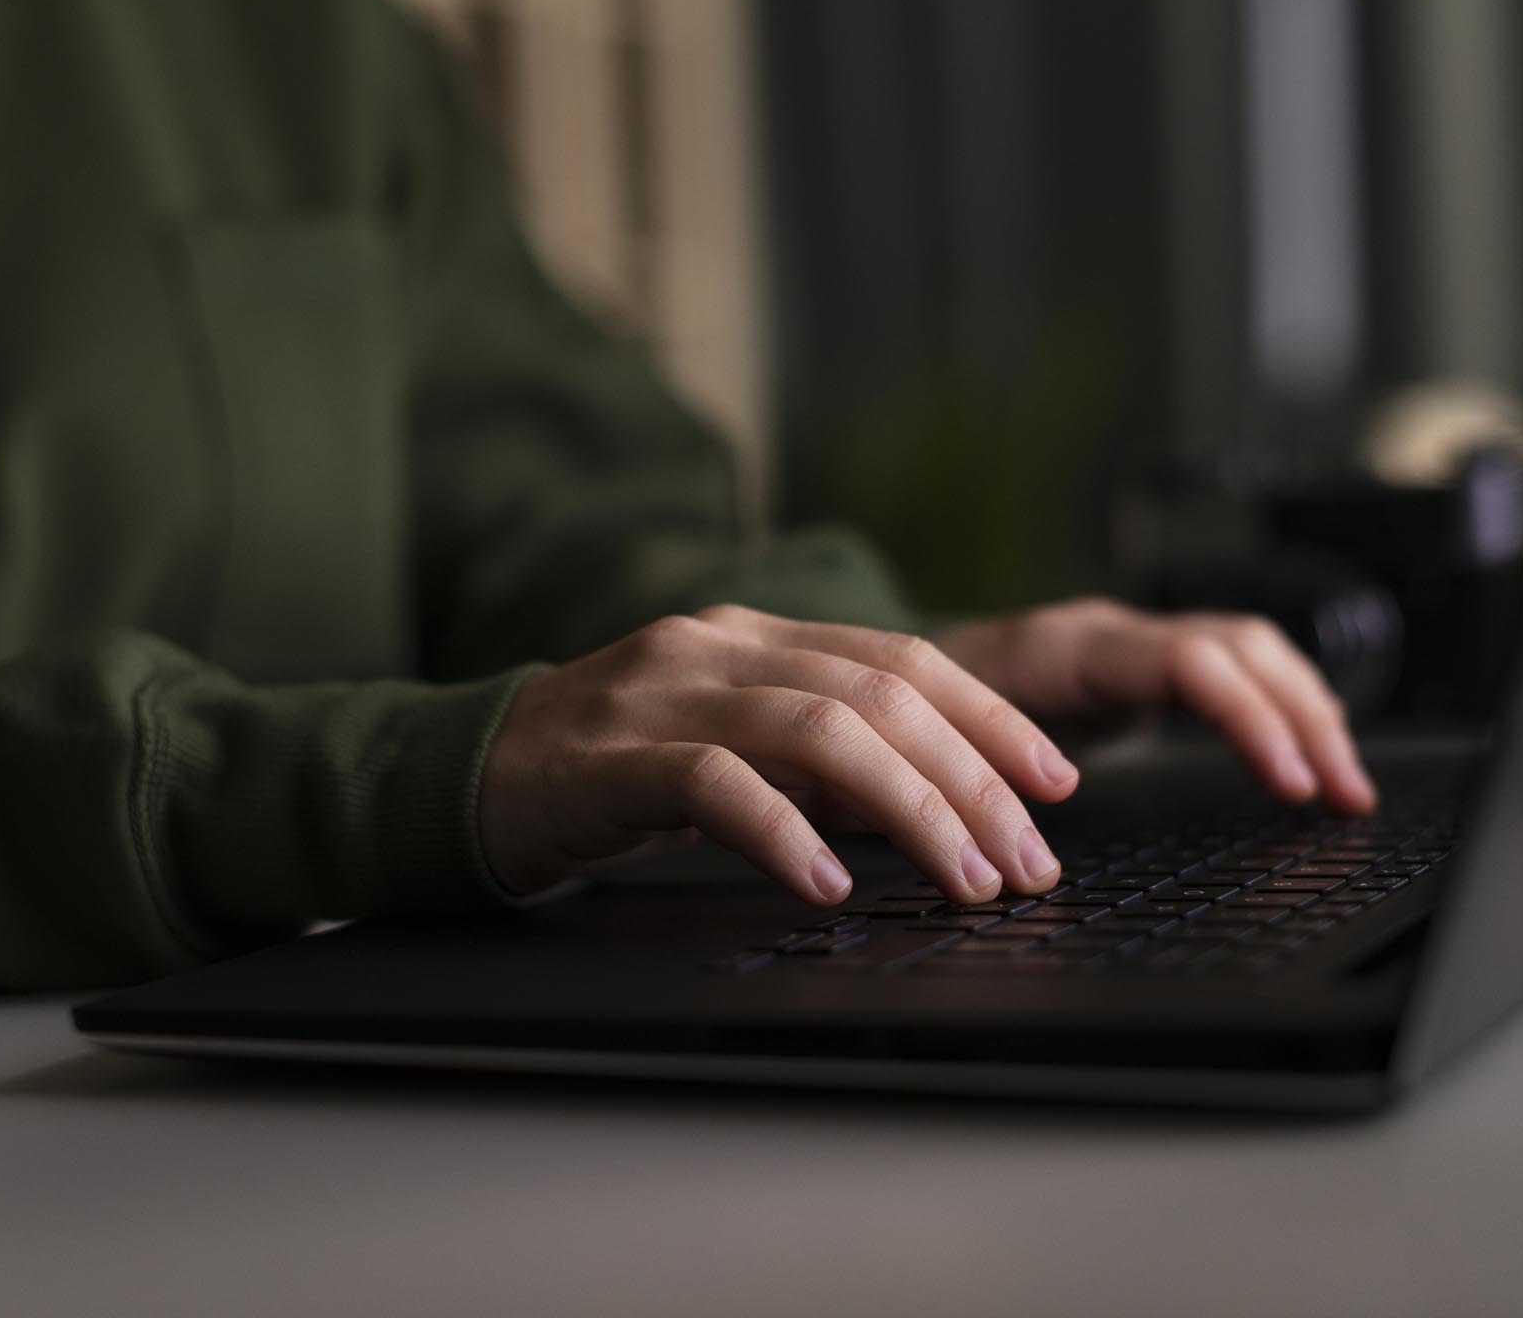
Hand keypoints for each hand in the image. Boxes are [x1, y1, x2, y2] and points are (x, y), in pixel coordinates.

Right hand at [477, 605, 1081, 906]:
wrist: (464, 774)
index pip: (902, 657)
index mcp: (756, 636)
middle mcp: (718, 647)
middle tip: (1028, 863)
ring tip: (965, 882)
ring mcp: (661, 695)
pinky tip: (829, 886)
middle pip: (879, 693)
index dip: (991, 717)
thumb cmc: (614, 773)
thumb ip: (820, 756)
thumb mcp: (731, 744)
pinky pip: (715, 786)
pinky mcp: (610, 759)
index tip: (1058, 782)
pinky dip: (784, 834)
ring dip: (910, 811)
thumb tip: (948, 808)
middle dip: (972, 780)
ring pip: (818, 731)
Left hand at [934, 597, 1375, 813]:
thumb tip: (1037, 822)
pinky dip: (1277, 712)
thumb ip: (983, 778)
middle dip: (1305, 718)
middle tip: (1344, 795)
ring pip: (1247, 653)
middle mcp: (1106, 631)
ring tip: (1346, 787)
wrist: (878, 679)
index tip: (1292, 786)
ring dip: (1306, 713)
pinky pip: (1230, 672)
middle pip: (1239, 648)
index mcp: (1064, 647)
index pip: (1188, 662)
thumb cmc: (904, 722)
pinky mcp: (1136, 668)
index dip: (1249, 719)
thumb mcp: (935, 752)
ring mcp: (1126, 643)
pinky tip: (1305, 759)